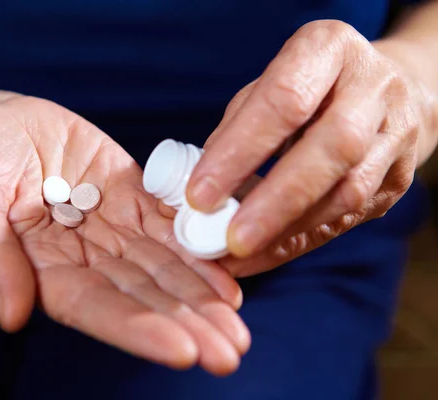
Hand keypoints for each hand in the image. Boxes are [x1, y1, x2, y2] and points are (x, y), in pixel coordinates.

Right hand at [0, 91, 249, 374]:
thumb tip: (12, 317)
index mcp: (44, 270)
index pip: (95, 307)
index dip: (137, 328)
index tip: (181, 350)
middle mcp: (85, 257)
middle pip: (141, 295)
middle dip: (187, 322)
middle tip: (230, 350)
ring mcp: (111, 226)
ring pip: (162, 264)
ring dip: (202, 292)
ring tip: (238, 320)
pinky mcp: (130, 192)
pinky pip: (168, 219)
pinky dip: (197, 240)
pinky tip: (228, 264)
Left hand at [184, 20, 435, 275]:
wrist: (386, 90)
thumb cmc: (308, 86)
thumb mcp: (270, 84)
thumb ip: (238, 127)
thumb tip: (198, 186)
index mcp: (328, 50)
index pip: (284, 100)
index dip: (240, 151)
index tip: (199, 196)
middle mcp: (372, 88)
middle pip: (332, 147)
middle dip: (275, 201)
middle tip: (230, 239)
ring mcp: (396, 133)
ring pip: (347, 191)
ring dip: (288, 230)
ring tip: (240, 254)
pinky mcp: (399, 177)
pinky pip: (348, 217)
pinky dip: (300, 240)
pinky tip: (264, 254)